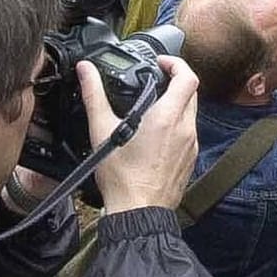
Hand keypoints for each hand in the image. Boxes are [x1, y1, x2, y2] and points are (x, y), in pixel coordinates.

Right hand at [82, 55, 199, 213]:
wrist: (138, 212)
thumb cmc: (123, 178)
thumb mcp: (102, 131)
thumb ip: (94, 95)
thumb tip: (86, 70)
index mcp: (167, 117)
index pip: (188, 77)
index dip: (177, 63)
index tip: (161, 63)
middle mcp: (185, 128)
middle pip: (191, 92)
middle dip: (176, 81)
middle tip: (156, 80)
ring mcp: (191, 145)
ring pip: (191, 113)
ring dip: (176, 104)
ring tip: (152, 107)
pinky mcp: (190, 159)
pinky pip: (189, 133)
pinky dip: (177, 125)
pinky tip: (156, 135)